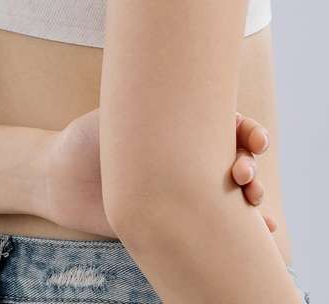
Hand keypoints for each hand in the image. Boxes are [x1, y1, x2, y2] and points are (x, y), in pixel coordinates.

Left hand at [37, 107, 273, 237]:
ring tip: (254, 204)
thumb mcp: (121, 114)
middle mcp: (189, 155)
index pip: (228, 124)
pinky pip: (219, 224)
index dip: (249, 132)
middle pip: (239, 157)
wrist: (63, 180)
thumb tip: (188, 96)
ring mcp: (187, 188)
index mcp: (181, 125)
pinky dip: (248, 229)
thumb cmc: (91, 138)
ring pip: (237, 192)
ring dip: (256, 197)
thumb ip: (151, 108)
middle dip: (251, 164)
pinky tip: (265, 233)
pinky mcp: (179, 219)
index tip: (256, 141)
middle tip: (243, 175)